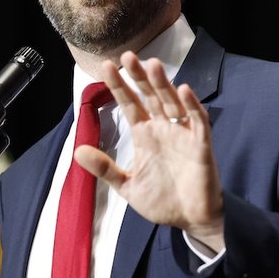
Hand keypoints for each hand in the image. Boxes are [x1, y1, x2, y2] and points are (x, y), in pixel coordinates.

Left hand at [74, 51, 224, 251]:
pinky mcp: (201, 145)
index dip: (119, 86)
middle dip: (139, 77)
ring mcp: (183, 135)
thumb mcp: (127, 185)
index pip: (129, 105)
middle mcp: (163, 129)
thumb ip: (105, 168)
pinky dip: (192, 106)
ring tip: (152, 65)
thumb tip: (77, 151)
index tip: (106, 66)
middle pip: (150, 96)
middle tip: (127, 56)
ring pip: (172, 103)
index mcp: (145, 135)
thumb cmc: (162, 201)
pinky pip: (198, 122)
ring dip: (163, 84)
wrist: (190, 221)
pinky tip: (184, 90)